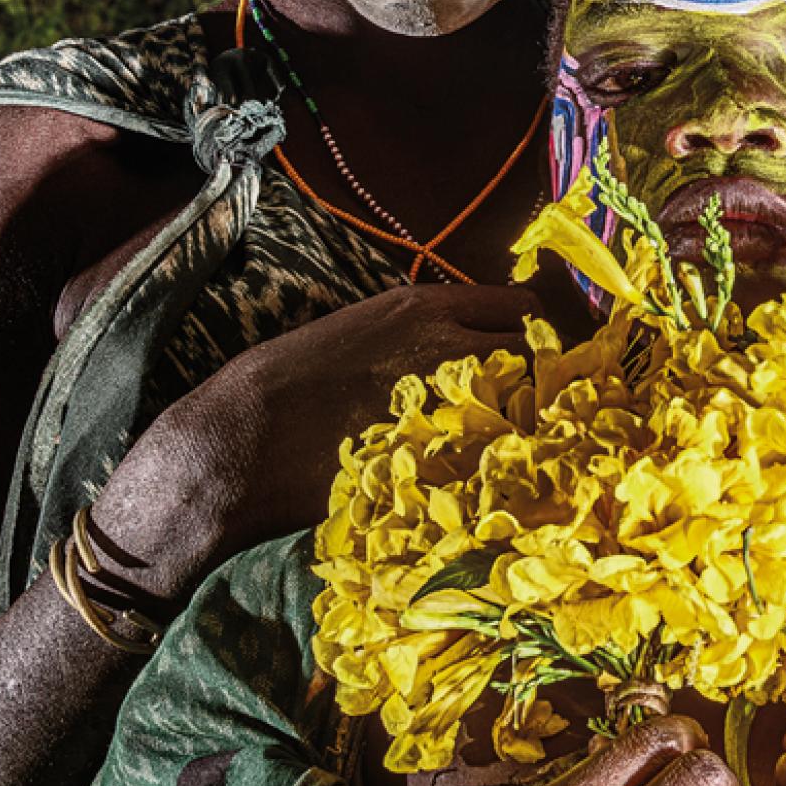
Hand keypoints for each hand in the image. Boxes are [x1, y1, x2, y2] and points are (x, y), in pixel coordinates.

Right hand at [94, 283, 538, 603]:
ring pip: (531, 406)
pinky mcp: (438, 458)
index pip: (522, 306)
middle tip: (544, 404)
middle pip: (540, 353)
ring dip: (533, 421)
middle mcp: (447, 345)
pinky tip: (493, 479)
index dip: (537, 333)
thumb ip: (423, 334)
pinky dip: (505, 468)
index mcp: (423, 306)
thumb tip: (474, 346)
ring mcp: (447, 404)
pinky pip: (500, 460)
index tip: (541, 355)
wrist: (239, 442)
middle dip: (547, 376)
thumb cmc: (288, 382)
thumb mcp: (362, 332)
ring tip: (523, 442)